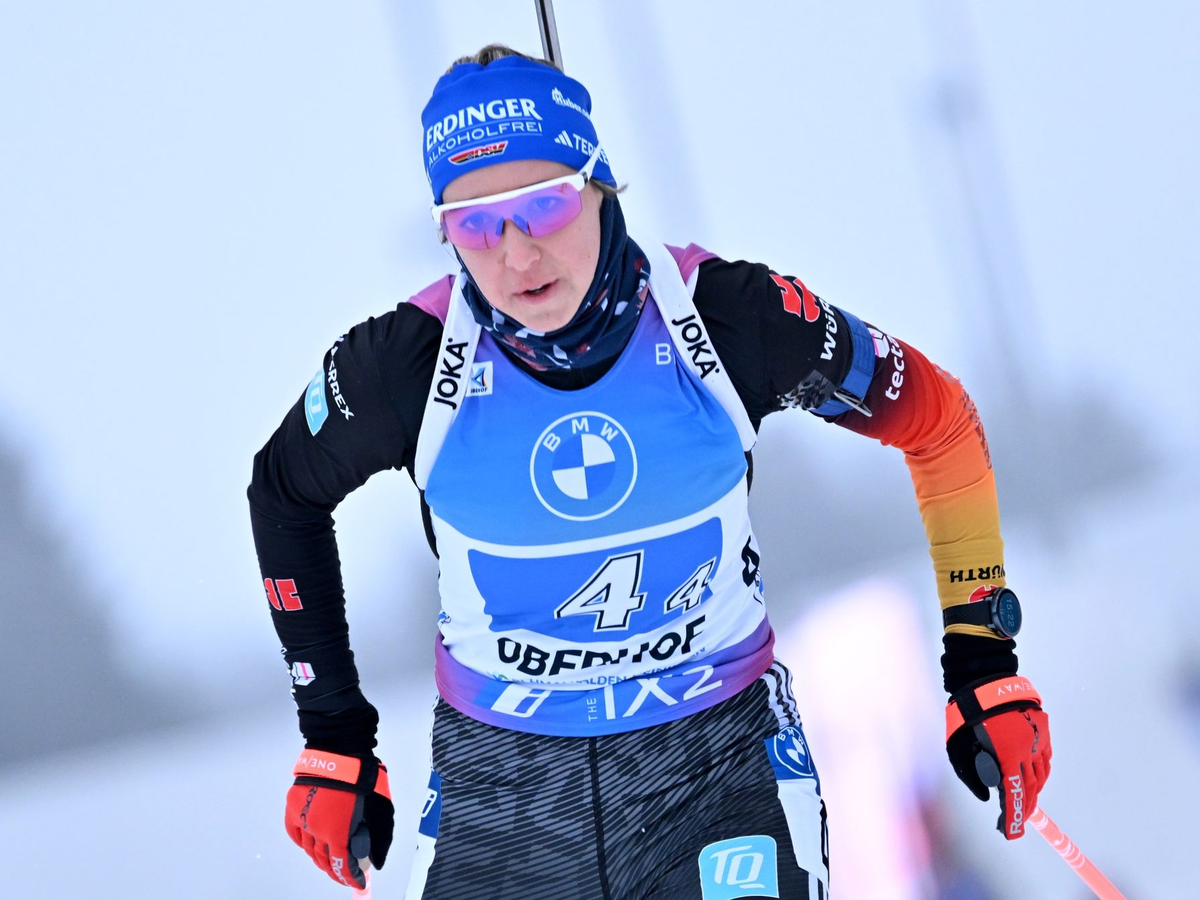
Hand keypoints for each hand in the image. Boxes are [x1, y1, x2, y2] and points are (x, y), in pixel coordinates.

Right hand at [284, 749, 393, 887]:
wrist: (340, 751)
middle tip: (343, 875)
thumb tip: (376, 859)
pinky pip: (295, 834)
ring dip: (320, 859)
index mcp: (338, 832)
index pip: (343, 865)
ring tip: (328, 863)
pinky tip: (309, 846)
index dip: (350, 878)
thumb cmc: (362, 777)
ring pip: (309, 849)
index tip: (357, 883)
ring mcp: (303, 819)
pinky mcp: (294, 807)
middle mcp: (317, 830)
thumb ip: (378, 838)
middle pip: (325, 860)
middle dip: (336, 871)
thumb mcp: (380, 810)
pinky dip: (302, 843)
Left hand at [945, 675, 1050, 838]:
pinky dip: (1040, 773)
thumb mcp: (958, 747)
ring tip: (1025, 804)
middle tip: (1016, 822)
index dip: (1012, 816)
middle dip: (1023, 808)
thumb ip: (971, 775)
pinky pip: (1045, 758)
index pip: (1013, 793)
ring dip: (1033, 792)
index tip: (1010, 832)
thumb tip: (988, 797)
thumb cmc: (965, 714)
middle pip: (1030, 788)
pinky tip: (1034, 780)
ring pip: (1041, 774)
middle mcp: (1026, 748)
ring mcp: (1037, 738)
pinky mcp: (1042, 729)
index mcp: (1006, 752)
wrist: (983, 679)